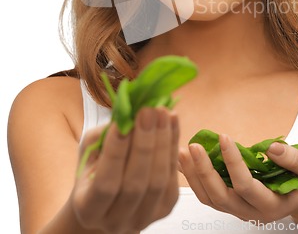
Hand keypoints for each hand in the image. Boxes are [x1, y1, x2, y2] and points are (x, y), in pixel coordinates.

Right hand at [71, 107, 178, 232]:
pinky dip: (173, 146)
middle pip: (135, 184)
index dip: (115, 153)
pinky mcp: (165, 208)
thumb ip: (105, 135)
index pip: (105, 184)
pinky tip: (172, 121)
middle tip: (148, 112)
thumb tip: (130, 113)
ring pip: (158, 181)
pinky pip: (172, 177)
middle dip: (143, 143)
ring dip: (163, 142)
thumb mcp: (91, 149)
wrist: (111, 196)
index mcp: (88, 210)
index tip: (122, 124)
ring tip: (163, 112)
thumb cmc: (96, 167)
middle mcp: (116, 222)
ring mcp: (144, 218)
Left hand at [179, 133, 297, 223]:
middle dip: (204, 171)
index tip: (224, 137)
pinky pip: (208, 195)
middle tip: (193, 146)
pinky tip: (185, 161)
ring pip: (209, 199)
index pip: (246, 186)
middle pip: (220, 197)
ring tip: (183, 151)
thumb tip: (271, 148)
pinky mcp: (232, 202)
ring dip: (194, 176)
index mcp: (272, 206)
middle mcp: (252, 213)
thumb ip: (295, 160)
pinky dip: (194, 179)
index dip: (233, 162)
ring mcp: (239, 210)